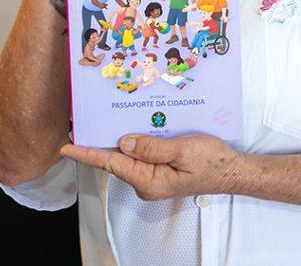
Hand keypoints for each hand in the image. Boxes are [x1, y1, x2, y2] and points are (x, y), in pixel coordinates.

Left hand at [60, 133, 241, 200]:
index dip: (87, 154)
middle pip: (117, 159)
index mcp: (149, 180)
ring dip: (118, 139)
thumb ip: (152, 147)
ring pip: (129, 155)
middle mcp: (147, 182)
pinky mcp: (160, 170)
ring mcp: (153, 177)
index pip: (112, 163)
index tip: (66, 147)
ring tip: (103, 118)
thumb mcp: (183, 151)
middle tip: (83, 121)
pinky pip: (141, 154)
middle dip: (100, 141)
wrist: (233, 171)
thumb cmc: (212, 162)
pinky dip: (134, 141)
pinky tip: (132, 126)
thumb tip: (124, 142)